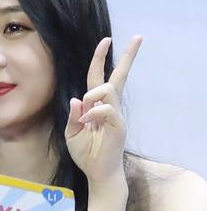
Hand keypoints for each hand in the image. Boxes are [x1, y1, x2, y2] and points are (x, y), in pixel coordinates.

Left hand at [64, 35, 141, 192]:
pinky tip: (88, 123)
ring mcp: (116, 114)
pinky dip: (94, 112)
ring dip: (93, 96)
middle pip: (119, 75)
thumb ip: (74, 116)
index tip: (106, 40)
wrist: (97, 173)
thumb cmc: (86, 153)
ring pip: (108, 89)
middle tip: (138, 37)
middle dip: (128, 56)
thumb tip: (77, 98)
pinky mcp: (119, 125)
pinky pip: (107, 108)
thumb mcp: (72, 133)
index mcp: (96, 105)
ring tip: (86, 116)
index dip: (100, 58)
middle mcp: (109, 106)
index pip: (98, 76)